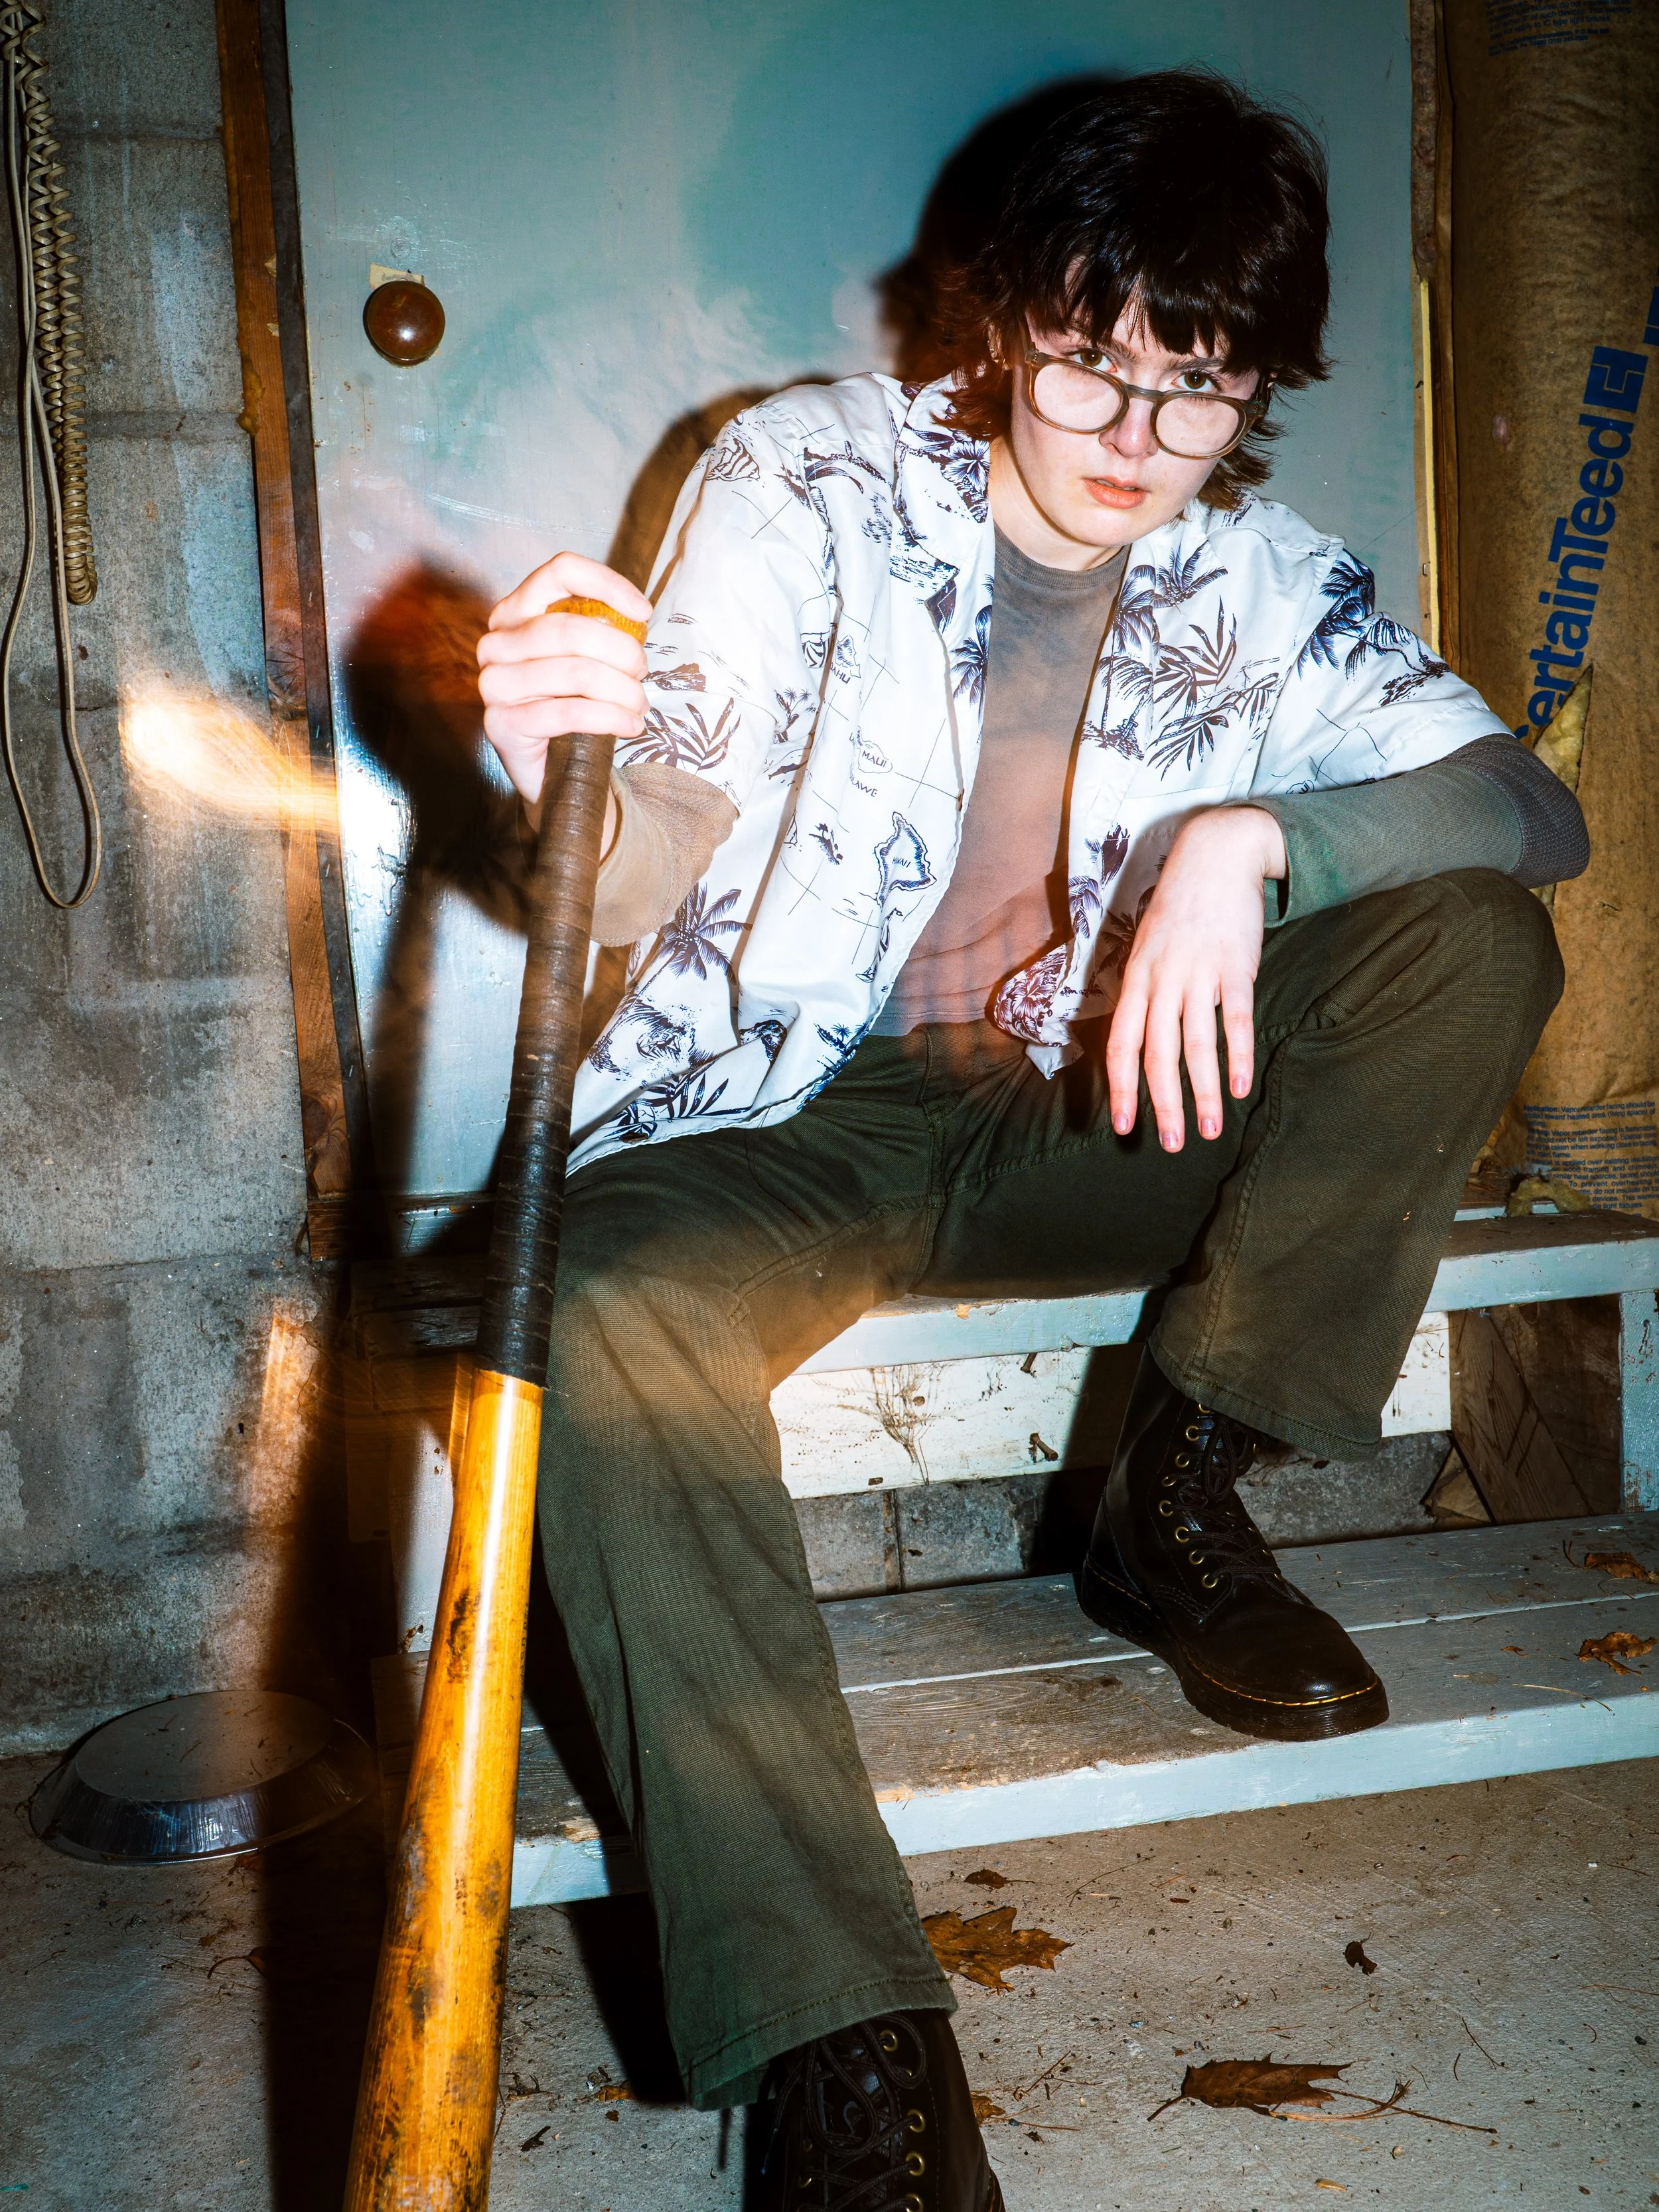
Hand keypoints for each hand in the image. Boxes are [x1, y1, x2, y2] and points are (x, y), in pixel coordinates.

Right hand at [477, 552, 651, 830]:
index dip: (606, 585)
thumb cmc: (570, 703)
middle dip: (622, 651)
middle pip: (571, 627)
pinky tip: (631, 725)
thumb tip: (637, 615)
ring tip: (639, 704)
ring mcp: (494, 683)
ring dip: (622, 690)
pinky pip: (568, 713)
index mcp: (516, 611)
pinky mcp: (501, 723)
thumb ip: (600, 629)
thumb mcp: (585, 657)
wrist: (548, 767)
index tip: (642, 613)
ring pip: (575, 672)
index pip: (559, 572)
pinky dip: (610, 718)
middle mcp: (497, 642)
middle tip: (642, 673)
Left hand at [1105, 806, 1286, 1150]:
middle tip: (1170, 1145)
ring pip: (1196, 1045)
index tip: (1124, 1127)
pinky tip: (1240, 1087)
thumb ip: (1144, 992)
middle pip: (1157, 1054)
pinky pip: (1235, 1019)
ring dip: (1203, 1093)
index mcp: (1136, 979)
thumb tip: (1139, 1040)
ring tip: (1210, 1130)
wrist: (1215, 854)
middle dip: (1163, 1105)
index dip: (1121, 1088)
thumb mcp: (1147, 947)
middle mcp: (1161, 979)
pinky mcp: (1235, 966)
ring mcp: (1198, 973)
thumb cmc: (1180, 908)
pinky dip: (1237, 1056)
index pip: (1121, 1044)